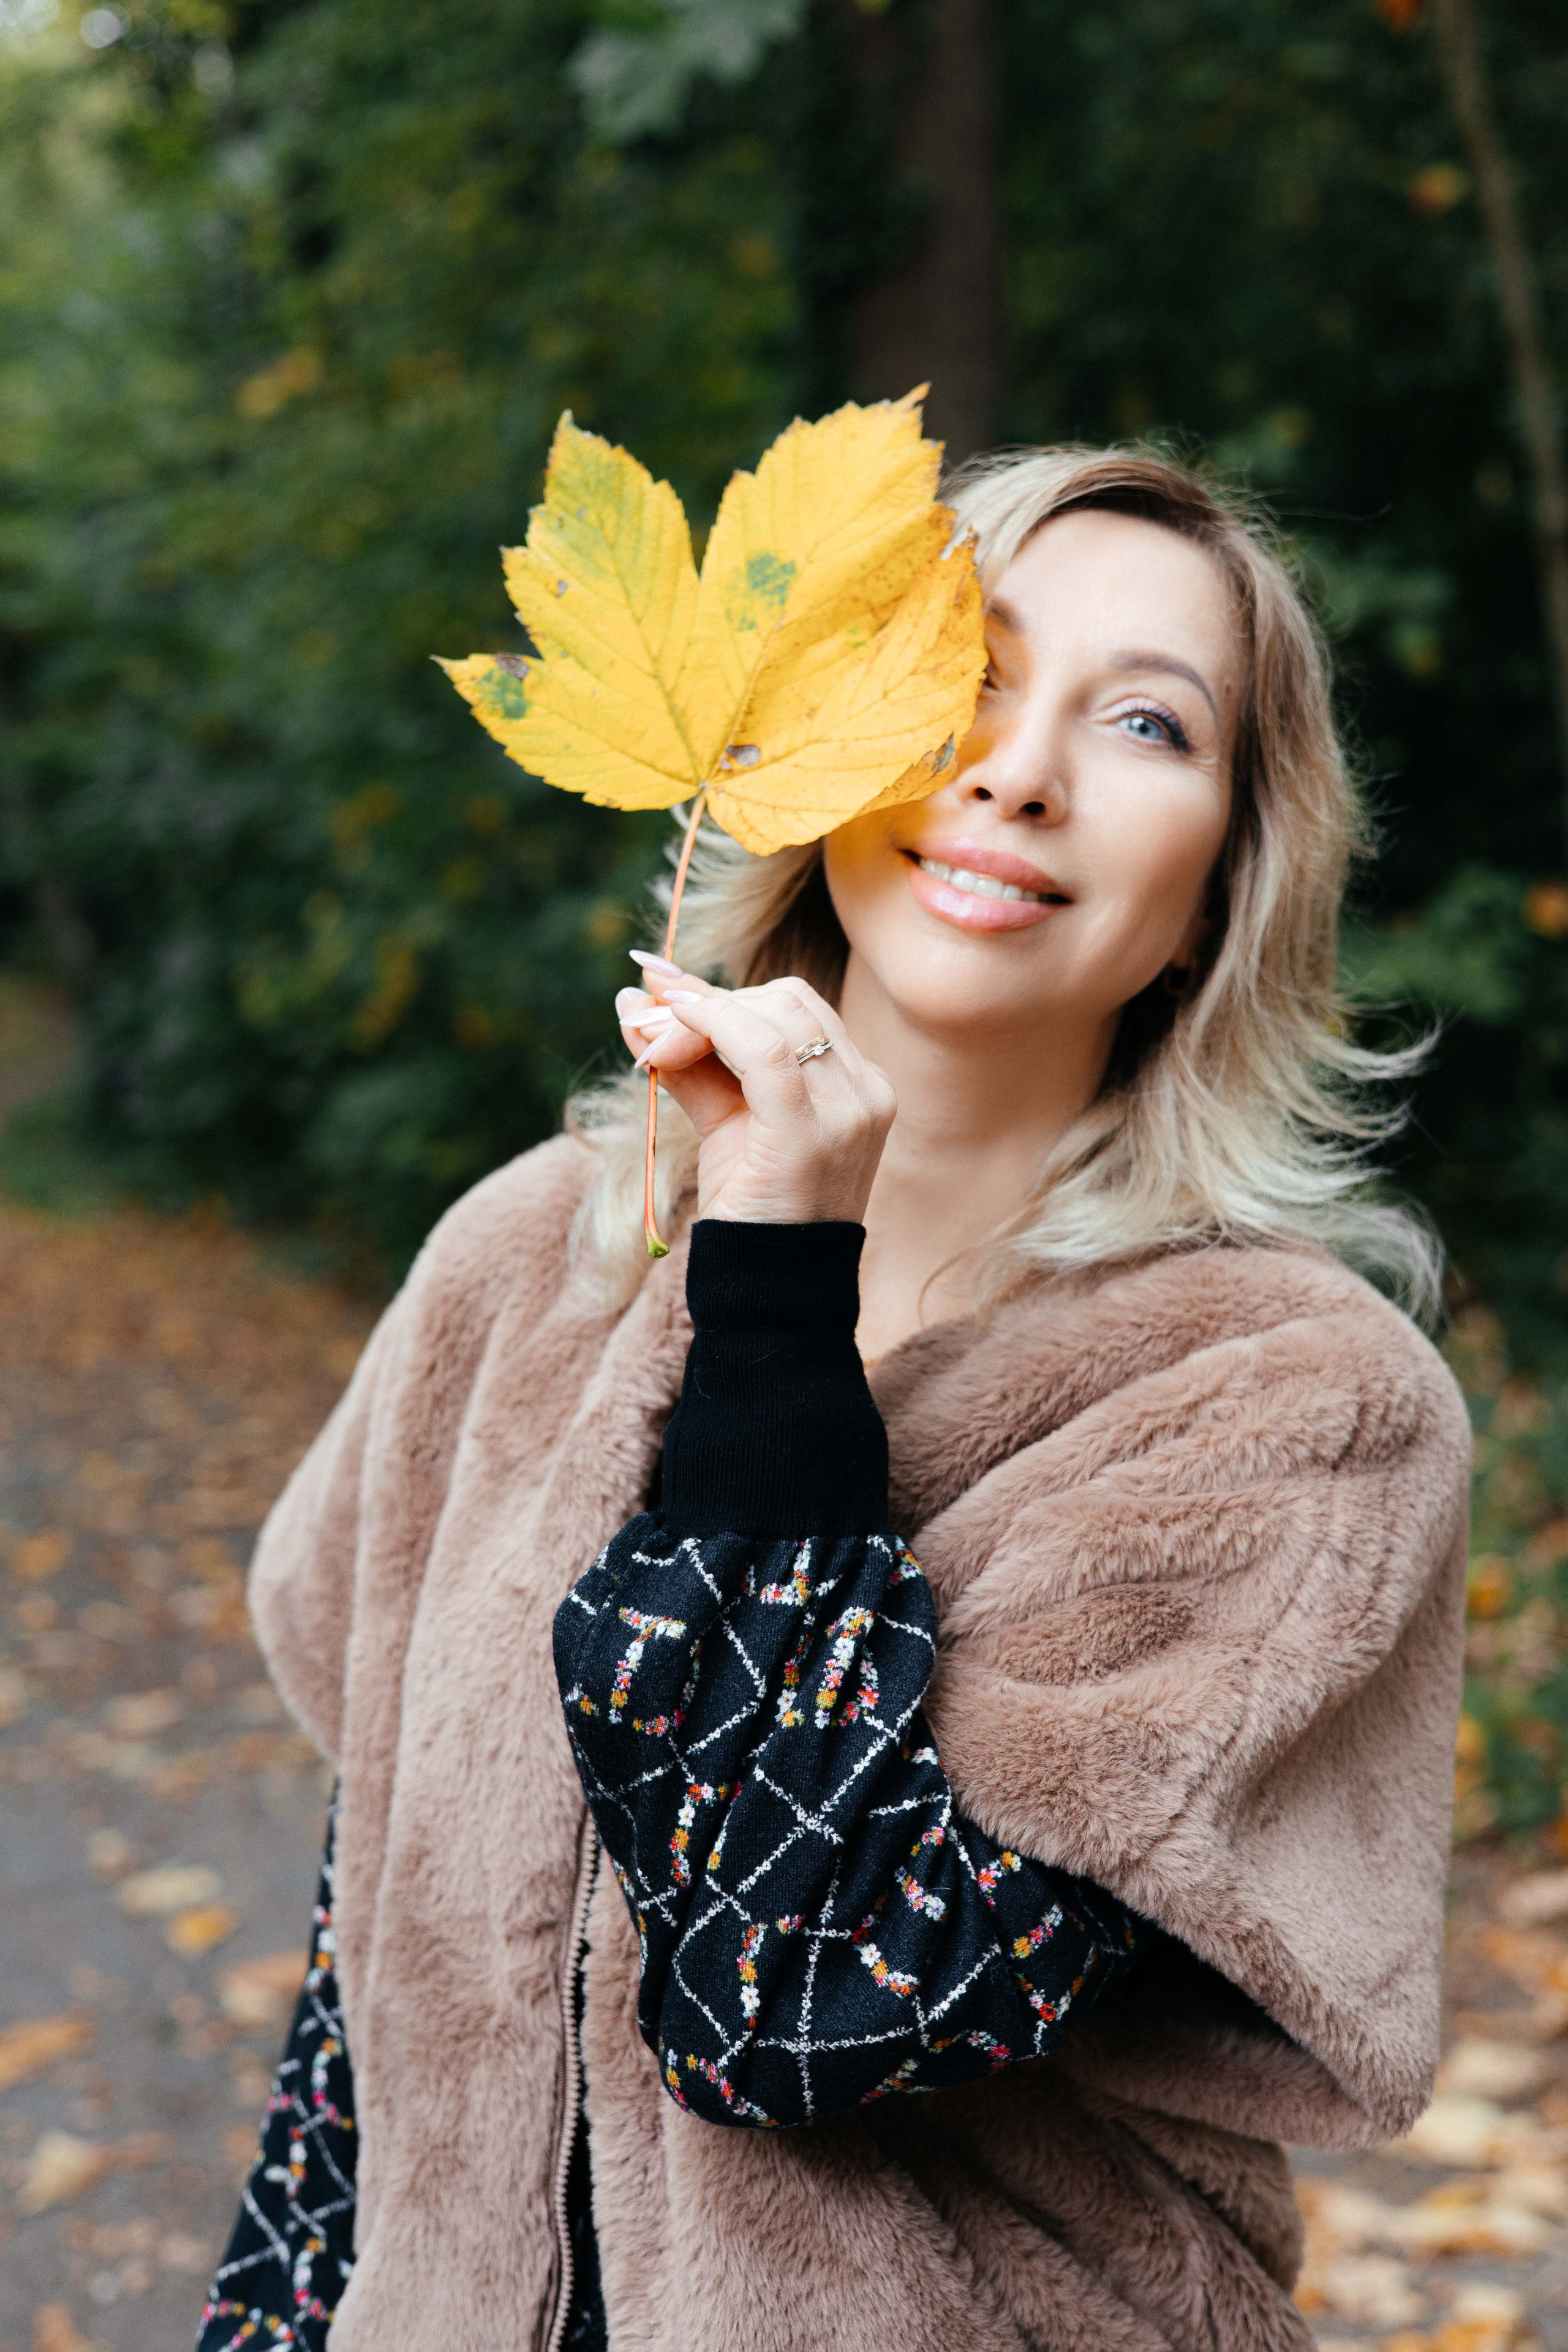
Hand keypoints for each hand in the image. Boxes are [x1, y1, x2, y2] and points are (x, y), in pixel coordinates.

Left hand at [614, 962, 895, 1225]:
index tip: (659, 985)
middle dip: (708, 1001)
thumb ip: (693, 1062)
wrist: (771, 1289)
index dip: (722, 992)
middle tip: (646, 1024)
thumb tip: (637, 1001)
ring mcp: (849, 1109)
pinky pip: (762, 1050)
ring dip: (698, 1014)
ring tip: (650, 1042)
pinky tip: (666, 1039)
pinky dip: (710, 1027)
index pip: (794, 1007)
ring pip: (774, 1013)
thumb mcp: (726, 1121)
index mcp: (858, 1083)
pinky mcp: (812, 1131)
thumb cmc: (752, 1207)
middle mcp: (866, 1089)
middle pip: (785, 999)